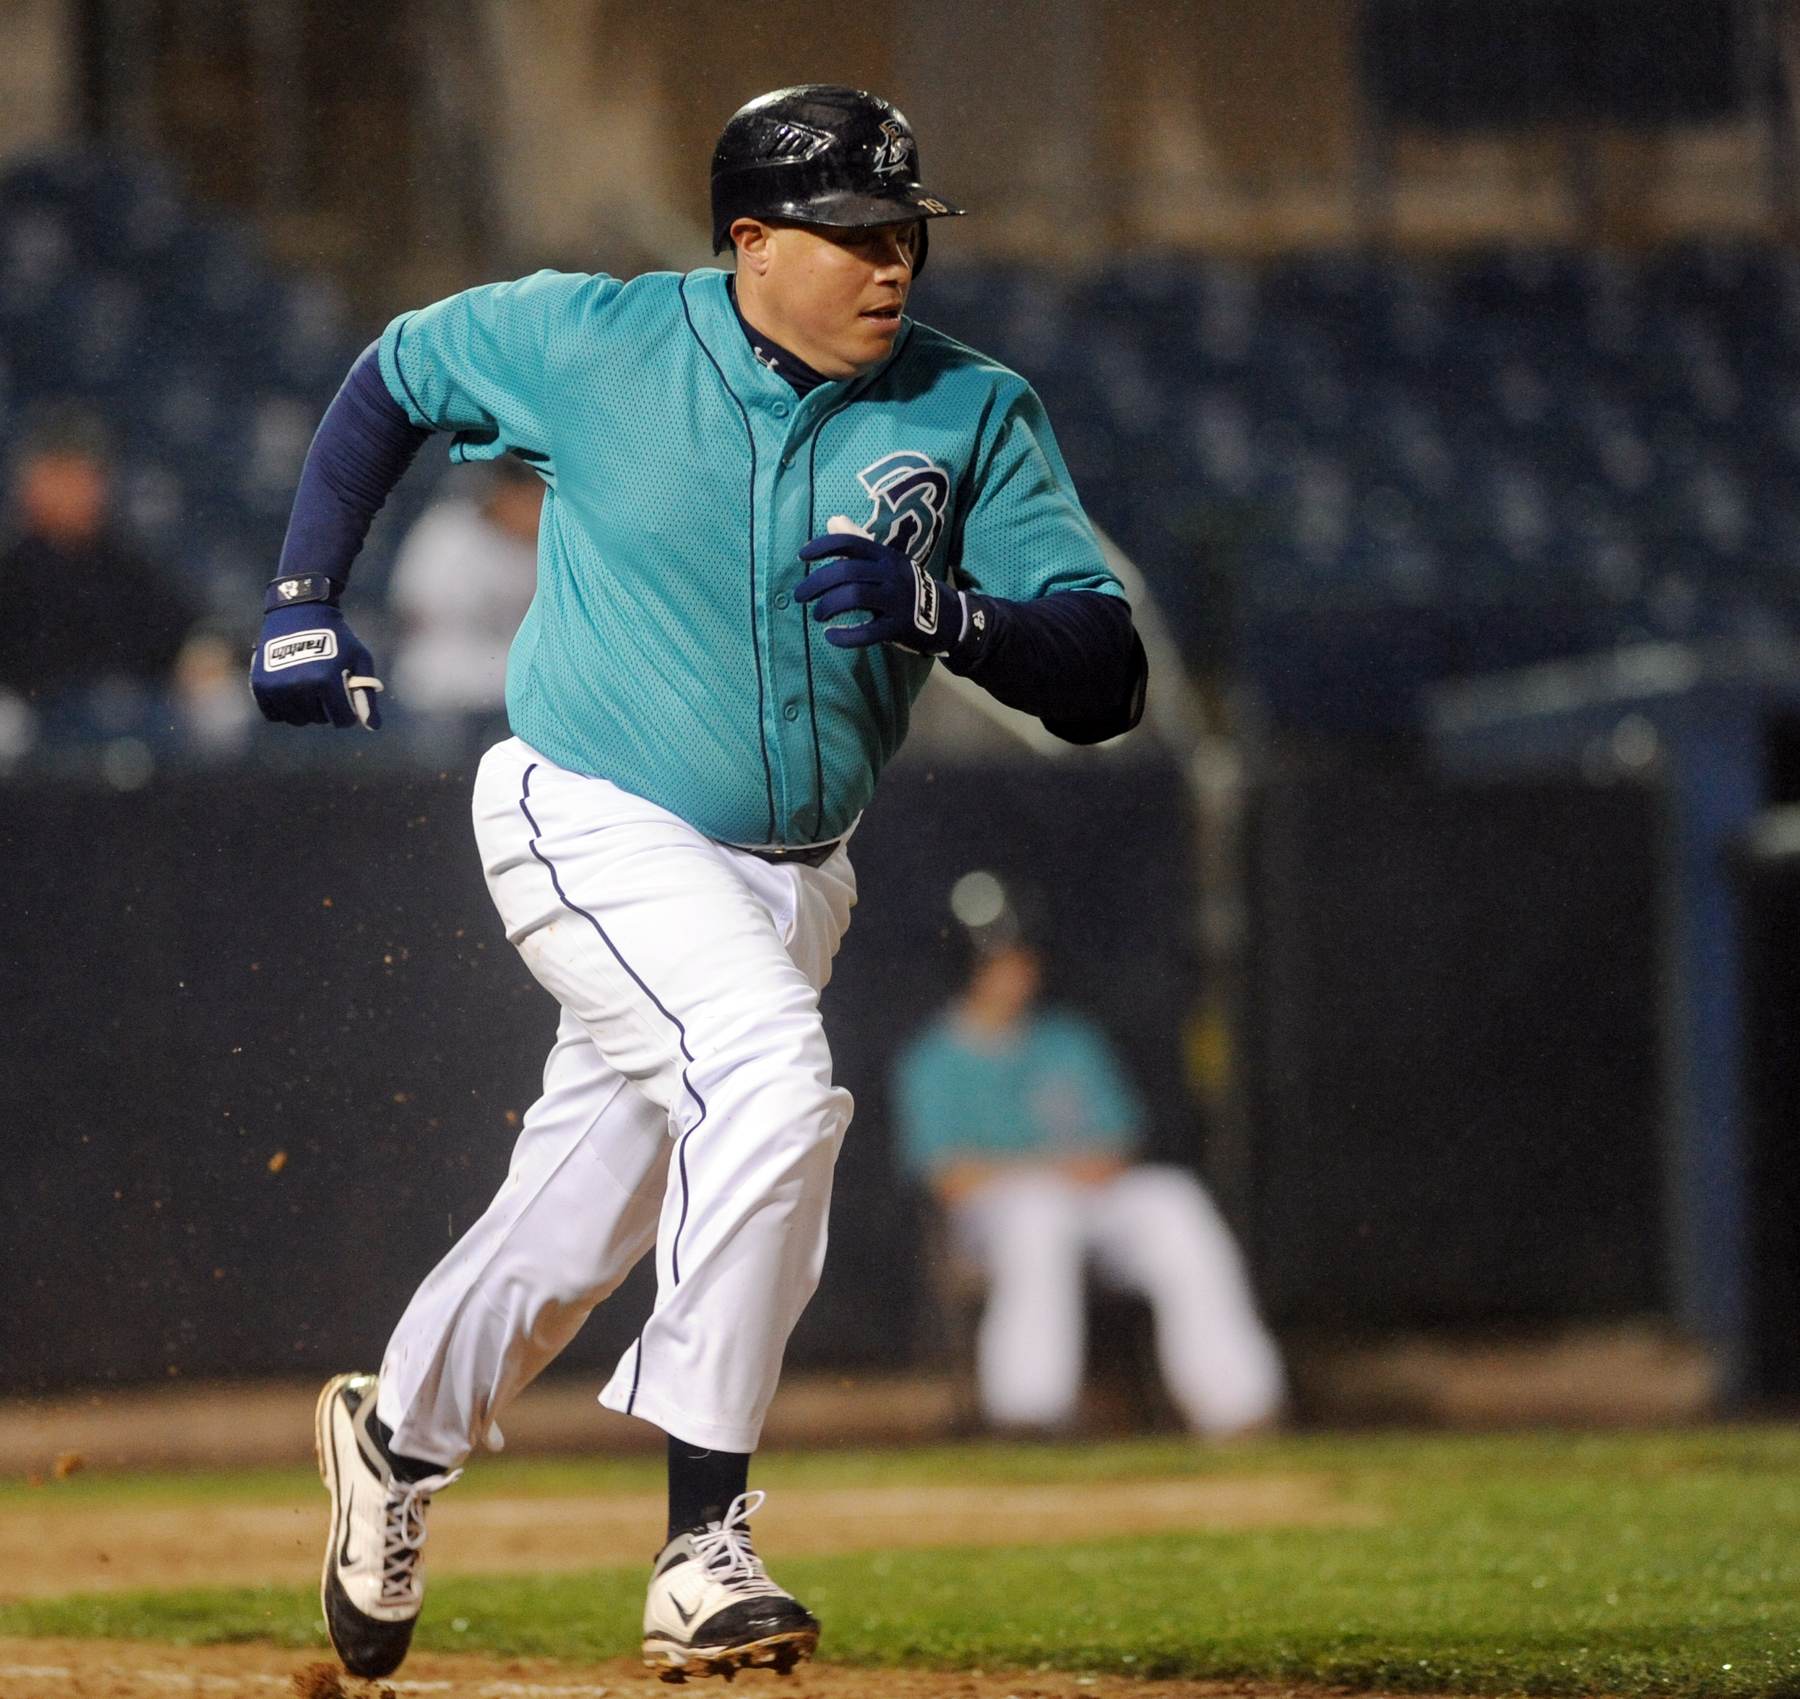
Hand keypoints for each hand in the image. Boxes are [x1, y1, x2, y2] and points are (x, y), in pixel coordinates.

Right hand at [250, 601, 383, 729]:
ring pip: (297, 720)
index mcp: (326, 680)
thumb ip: (366, 693)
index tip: (345, 703)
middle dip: (327, 709)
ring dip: (306, 711)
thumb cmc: (337, 636)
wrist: (300, 611)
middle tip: (325, 689)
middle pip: (319, 719)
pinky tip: (292, 696)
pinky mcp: (260, 684)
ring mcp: (278, 686)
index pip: (342, 719)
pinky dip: (284, 710)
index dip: (347, 715)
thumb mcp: (359, 659)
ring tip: (310, 691)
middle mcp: (300, 685)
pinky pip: (273, 715)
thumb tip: (374, 726)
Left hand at [796, 520, 960, 654]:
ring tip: (817, 615)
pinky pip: (868, 632)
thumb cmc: (905, 587)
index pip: (850, 543)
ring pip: (854, 597)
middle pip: (846, 572)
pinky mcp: (899, 627)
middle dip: (816, 583)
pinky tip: (831, 636)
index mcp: (885, 556)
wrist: (945, 615)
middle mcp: (890, 574)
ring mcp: (896, 600)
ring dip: (828, 606)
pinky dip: (846, 636)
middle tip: (800, 596)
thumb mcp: (886, 561)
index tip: (802, 557)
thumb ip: (859, 543)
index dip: (823, 547)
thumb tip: (833, 521)